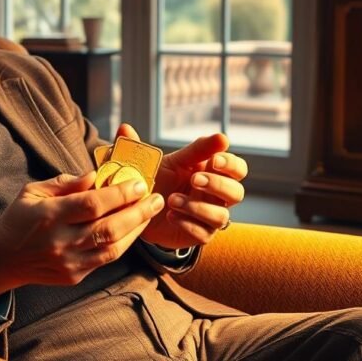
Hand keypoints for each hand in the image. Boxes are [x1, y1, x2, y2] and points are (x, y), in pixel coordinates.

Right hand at [0, 171, 164, 298]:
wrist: (3, 259)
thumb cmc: (20, 218)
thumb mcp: (34, 191)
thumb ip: (66, 183)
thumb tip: (98, 175)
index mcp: (49, 216)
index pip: (92, 204)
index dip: (119, 193)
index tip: (139, 182)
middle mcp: (61, 241)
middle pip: (109, 227)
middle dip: (138, 211)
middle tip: (156, 197)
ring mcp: (69, 262)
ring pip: (113, 247)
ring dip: (136, 228)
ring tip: (151, 211)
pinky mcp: (75, 276)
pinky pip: (106, 259)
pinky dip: (124, 243)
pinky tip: (134, 228)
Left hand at [116, 124, 247, 249]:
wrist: (142, 212)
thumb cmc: (156, 181)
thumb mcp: (151, 163)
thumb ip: (141, 146)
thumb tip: (124, 127)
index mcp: (212, 172)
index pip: (237, 168)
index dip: (231, 164)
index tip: (213, 160)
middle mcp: (216, 195)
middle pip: (236, 192)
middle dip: (217, 185)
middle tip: (194, 179)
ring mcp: (210, 216)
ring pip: (221, 216)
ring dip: (198, 207)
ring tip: (172, 200)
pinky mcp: (200, 235)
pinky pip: (204, 233)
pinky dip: (188, 223)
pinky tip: (170, 215)